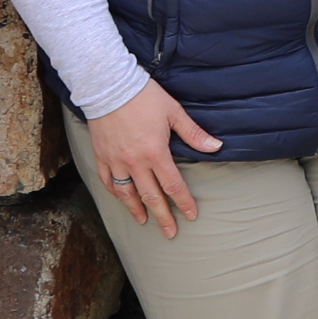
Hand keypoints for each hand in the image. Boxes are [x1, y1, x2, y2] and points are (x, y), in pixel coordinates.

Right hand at [85, 79, 221, 234]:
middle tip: (170, 232)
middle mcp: (135, 162)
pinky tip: (121, 199)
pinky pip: (108, 181)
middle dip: (163, 216)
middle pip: (151, 196)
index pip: (173, 185)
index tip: (191, 215)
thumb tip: (216, 146)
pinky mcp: (101, 156)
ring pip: (127, 193)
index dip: (183, 202)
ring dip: (136, 210)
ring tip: (144, 222)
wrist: (108, 85)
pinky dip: (115, 193)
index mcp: (155, 153)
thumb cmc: (143, 96)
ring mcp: (116, 161)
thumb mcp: (173, 112)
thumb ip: (193, 133)